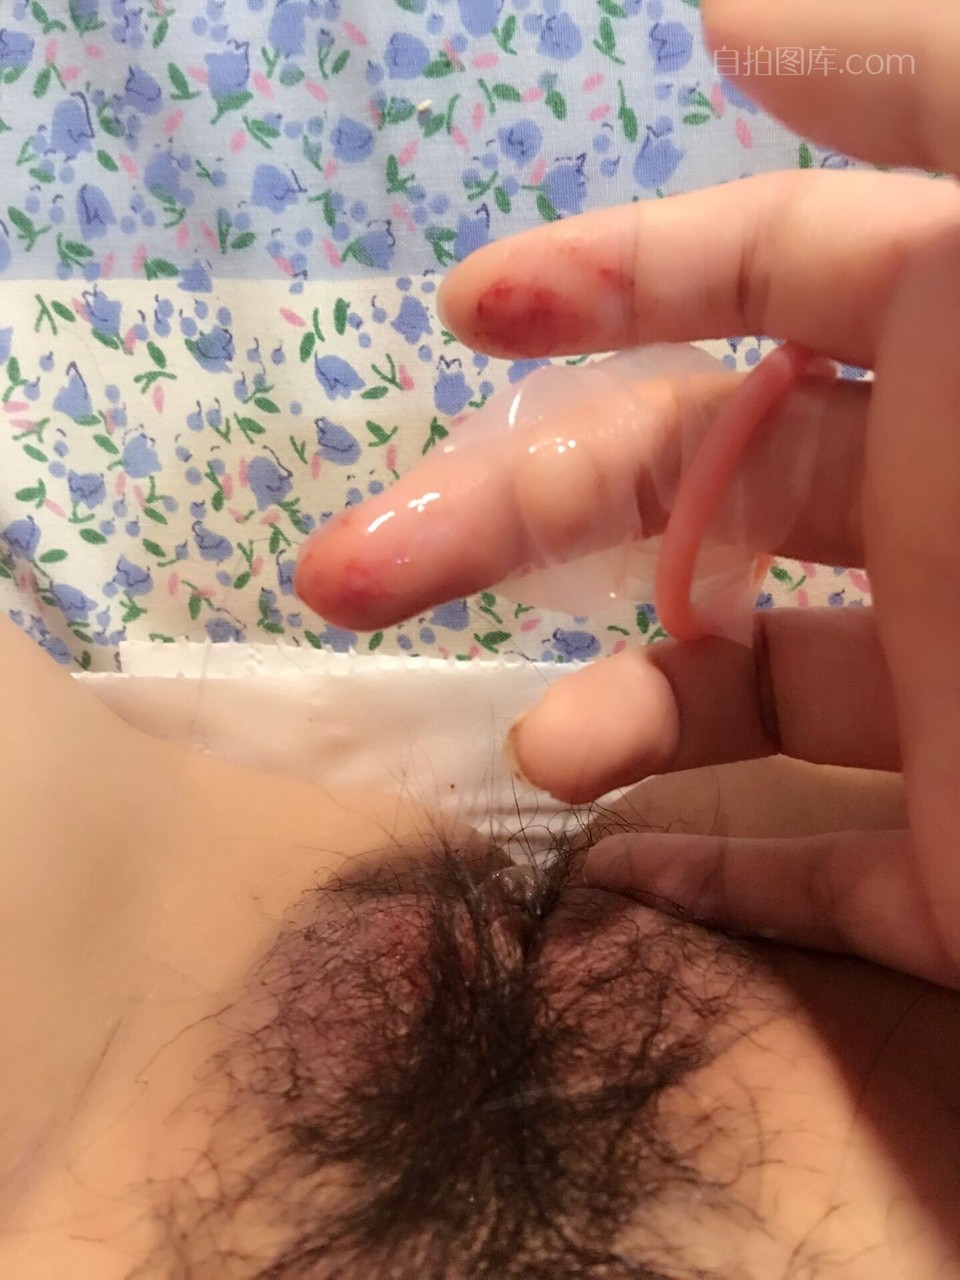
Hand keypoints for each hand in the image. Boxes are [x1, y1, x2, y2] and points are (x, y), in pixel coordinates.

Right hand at [295, 0, 959, 985]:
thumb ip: (931, 84)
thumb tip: (727, 15)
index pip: (761, 273)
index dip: (606, 275)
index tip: (464, 315)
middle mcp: (946, 519)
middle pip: (683, 491)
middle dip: (507, 513)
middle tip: (352, 566)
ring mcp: (949, 700)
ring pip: (725, 685)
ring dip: (602, 708)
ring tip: (534, 749)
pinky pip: (812, 870)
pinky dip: (699, 870)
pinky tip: (593, 860)